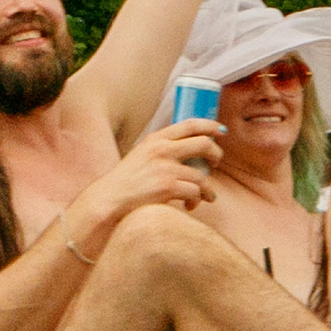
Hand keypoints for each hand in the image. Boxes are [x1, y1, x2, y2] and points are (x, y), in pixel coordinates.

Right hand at [72, 119, 225, 240]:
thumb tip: (187, 155)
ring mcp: (166, 168)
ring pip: (202, 176)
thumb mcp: (140, 156)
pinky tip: (189, 206)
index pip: (189, 124)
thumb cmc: (125, 183)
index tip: (221, 130)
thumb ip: (160, 151)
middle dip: (216, 154)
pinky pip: (195, 192)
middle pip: (204, 144)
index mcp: (155, 139)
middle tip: (215, 163)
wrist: (109, 200)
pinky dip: (196, 201)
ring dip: (208, 189)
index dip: (209, 125)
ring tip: (206, 197)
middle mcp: (162, 150)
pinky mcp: (168, 187)